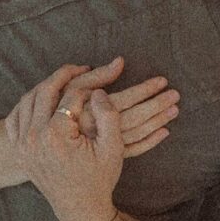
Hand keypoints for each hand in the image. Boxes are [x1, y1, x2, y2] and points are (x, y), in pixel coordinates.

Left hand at [6, 63, 124, 220]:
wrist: (80, 208)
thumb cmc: (99, 179)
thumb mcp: (113, 149)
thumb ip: (108, 116)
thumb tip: (98, 92)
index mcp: (56, 135)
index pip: (71, 96)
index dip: (90, 84)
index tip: (104, 80)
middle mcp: (34, 137)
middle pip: (45, 91)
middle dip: (64, 75)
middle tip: (82, 68)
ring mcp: (22, 144)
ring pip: (28, 100)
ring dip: (46, 86)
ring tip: (65, 80)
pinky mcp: (18, 150)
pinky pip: (15, 117)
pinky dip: (27, 103)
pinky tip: (42, 99)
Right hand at [58, 58, 178, 157]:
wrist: (43, 150)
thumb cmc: (55, 114)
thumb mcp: (72, 91)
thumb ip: (96, 76)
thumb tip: (120, 61)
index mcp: (90, 112)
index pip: (124, 99)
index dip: (145, 89)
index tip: (162, 81)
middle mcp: (97, 131)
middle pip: (134, 117)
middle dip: (157, 104)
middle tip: (175, 94)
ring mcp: (102, 147)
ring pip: (136, 134)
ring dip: (157, 121)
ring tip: (174, 109)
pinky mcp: (105, 158)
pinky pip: (133, 151)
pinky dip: (150, 142)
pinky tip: (165, 132)